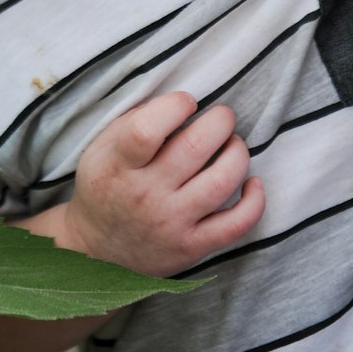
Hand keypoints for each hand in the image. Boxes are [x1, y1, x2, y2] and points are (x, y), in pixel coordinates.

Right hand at [60, 91, 264, 275]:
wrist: (98, 250)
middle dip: (219, 120)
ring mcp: (172, 223)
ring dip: (238, 152)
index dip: (174, 106)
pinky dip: (254, 201)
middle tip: (222, 116)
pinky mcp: (192, 247)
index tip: (186, 102)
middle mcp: (146, 194)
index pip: (146, 131)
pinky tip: (252, 182)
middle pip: (195, 148)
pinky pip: (236, 225)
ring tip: (233, 143)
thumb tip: (178, 102)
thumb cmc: (105, 186)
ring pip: (221, 181)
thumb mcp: (102, 148)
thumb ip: (134, 121)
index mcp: (120, 165)